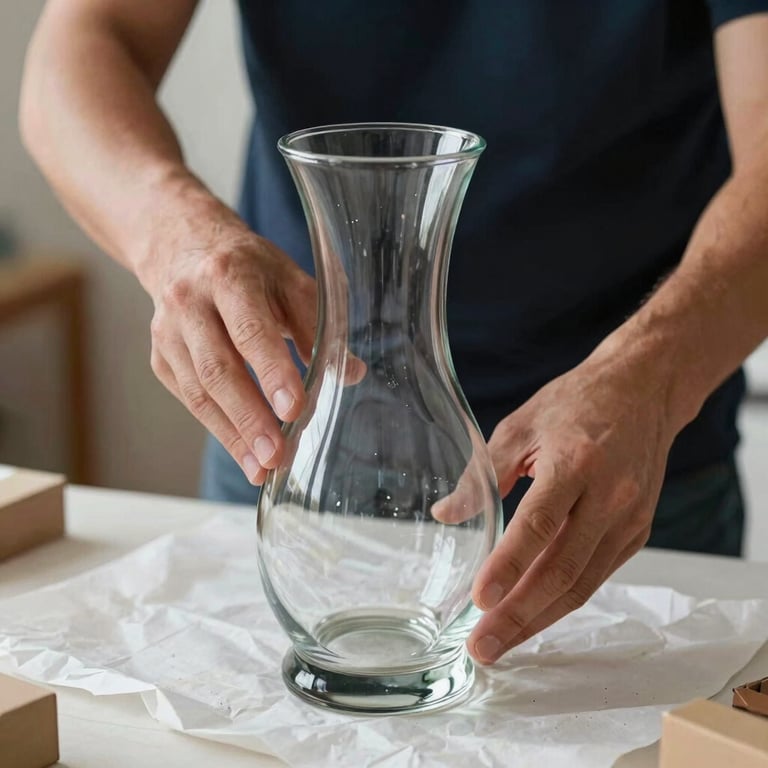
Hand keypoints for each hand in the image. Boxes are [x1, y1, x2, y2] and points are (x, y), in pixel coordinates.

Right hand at [139, 194, 316, 484]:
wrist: (184, 249)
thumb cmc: (248, 268)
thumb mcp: (289, 279)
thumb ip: (319, 324)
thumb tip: (351, 372)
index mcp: (230, 275)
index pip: (250, 329)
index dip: (272, 371)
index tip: (293, 409)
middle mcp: (190, 303)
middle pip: (218, 369)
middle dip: (250, 418)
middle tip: (278, 456)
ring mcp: (168, 332)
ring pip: (200, 392)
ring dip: (233, 435)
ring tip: (263, 469)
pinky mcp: (160, 357)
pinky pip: (190, 399)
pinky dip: (219, 429)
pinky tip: (244, 453)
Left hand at [467, 351, 676, 663]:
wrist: (642, 392)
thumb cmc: (575, 403)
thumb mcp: (520, 424)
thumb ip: (482, 473)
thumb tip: (445, 514)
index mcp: (575, 461)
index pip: (539, 523)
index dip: (508, 565)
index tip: (479, 600)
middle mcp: (610, 495)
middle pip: (562, 568)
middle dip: (520, 614)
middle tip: (482, 645)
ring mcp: (629, 517)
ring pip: (583, 582)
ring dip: (540, 618)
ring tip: (501, 643)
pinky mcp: (638, 531)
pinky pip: (597, 574)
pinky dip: (563, 600)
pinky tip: (534, 615)